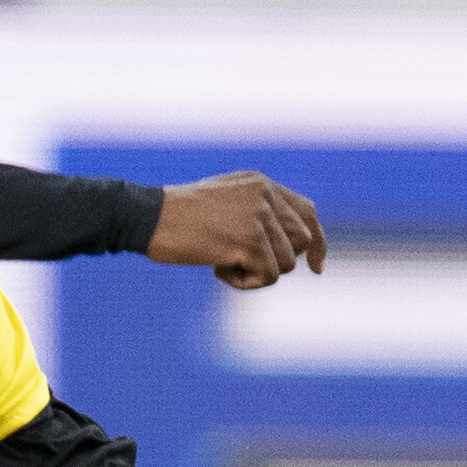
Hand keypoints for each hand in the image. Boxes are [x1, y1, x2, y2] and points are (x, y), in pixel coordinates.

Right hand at [146, 172, 325, 289]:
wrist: (148, 217)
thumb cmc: (177, 216)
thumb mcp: (224, 203)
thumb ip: (256, 213)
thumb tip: (290, 246)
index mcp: (260, 183)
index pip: (307, 211)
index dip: (317, 242)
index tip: (318, 269)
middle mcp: (265, 195)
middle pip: (302, 241)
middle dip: (280, 261)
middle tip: (244, 265)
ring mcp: (259, 216)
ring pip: (287, 263)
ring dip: (256, 273)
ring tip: (222, 262)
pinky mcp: (251, 240)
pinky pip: (269, 276)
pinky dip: (245, 283)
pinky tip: (218, 270)